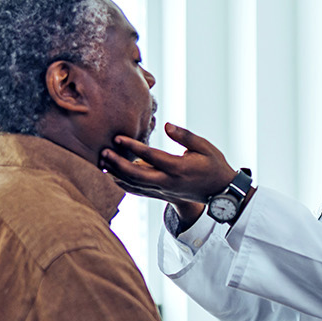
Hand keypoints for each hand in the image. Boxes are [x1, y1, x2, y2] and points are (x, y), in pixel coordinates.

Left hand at [100, 123, 235, 204]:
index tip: (118, 137)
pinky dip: (123, 185)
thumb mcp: (204, 147)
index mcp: (178, 167)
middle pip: (136, 175)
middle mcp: (168, 181)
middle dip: (117, 164)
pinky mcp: (161, 195)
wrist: (219, 191)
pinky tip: (112, 176)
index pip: (151, 156)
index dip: (133, 146)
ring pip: (134, 185)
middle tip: (103, 152)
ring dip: (116, 174)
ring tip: (102, 162)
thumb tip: (166, 125)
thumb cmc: (213, 165)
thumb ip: (185, 136)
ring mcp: (163, 190)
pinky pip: (138, 192)